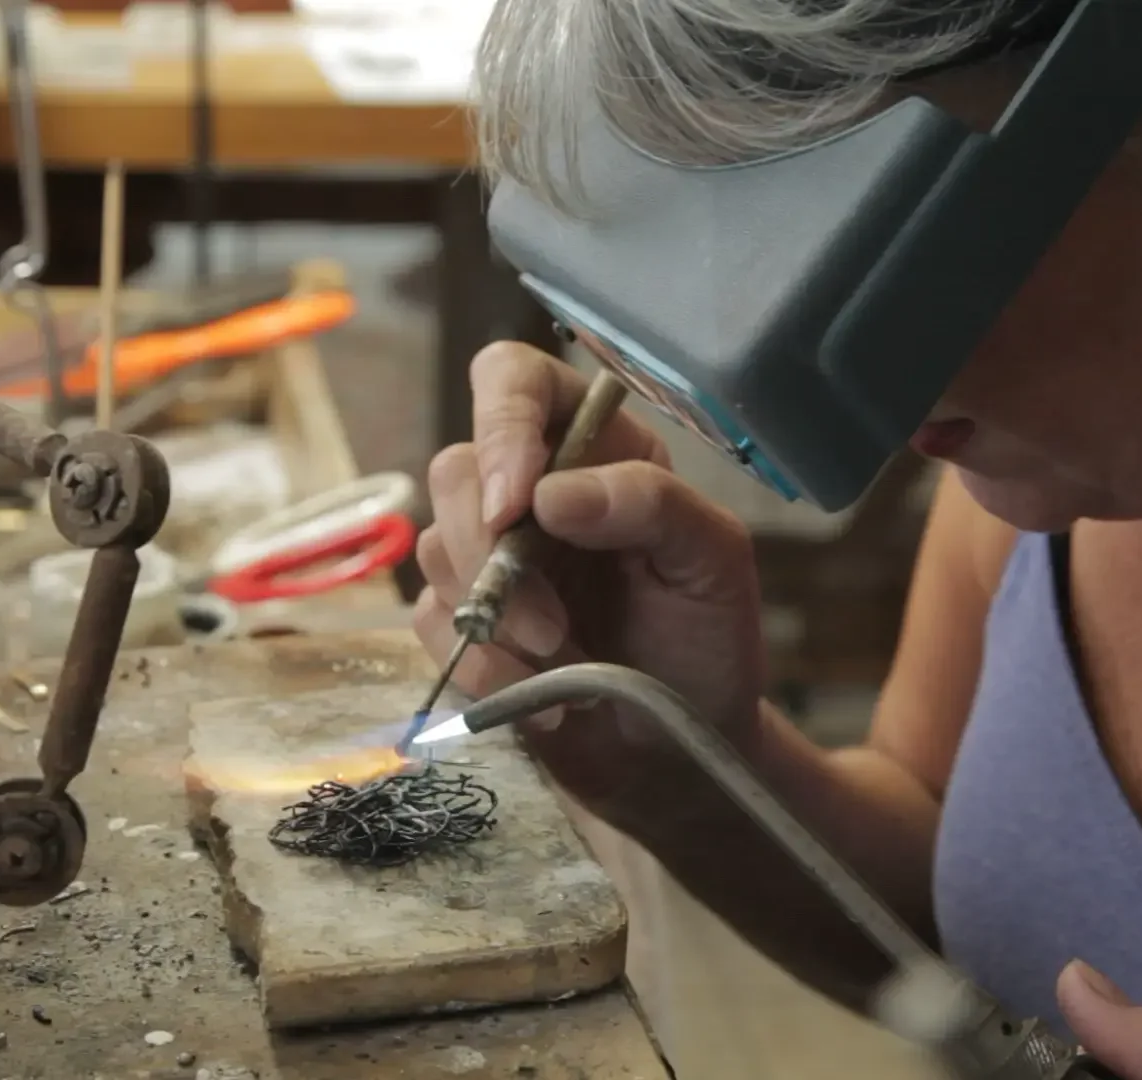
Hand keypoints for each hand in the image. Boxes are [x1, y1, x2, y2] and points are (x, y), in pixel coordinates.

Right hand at [412, 343, 767, 822]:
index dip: (500, 426)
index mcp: (595, 447)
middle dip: (491, 555)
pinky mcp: (461, 619)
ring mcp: (489, 554)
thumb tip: (550, 494)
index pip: (514, 381)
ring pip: (434, 549)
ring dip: (496, 622)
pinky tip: (543, 696)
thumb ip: (650, 505)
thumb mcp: (712, 563)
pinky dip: (482, 666)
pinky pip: (429, 623)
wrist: (677, 750)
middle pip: (456, 470)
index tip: (515, 503)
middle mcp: (532, 488)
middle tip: (553, 628)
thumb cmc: (706, 640)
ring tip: (566, 667)